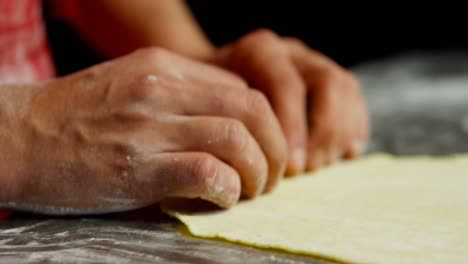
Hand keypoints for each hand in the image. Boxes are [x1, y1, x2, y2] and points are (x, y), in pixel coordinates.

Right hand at [4, 48, 286, 212]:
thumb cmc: (74, 116)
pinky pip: (208, 172)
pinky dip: (229, 189)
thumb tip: (228, 121)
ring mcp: (149, 126)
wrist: (15, 136)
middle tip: (274, 174)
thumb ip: (179, 96)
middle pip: (251, 109)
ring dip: (259, 171)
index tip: (264, 148)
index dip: (265, 122)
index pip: (241, 87)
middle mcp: (162, 89)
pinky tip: (225, 198)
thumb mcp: (130, 84)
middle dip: (276, 146)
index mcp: (164, 66)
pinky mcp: (137, 168)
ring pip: (238, 139)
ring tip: (254, 190)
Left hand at [208, 30, 369, 174]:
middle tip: (309, 169)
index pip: (287, 85)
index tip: (290, 167)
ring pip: (345, 88)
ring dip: (339, 132)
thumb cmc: (215, 106)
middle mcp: (291, 52)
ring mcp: (313, 62)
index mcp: (260, 52)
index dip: (293, 129)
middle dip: (322, 132)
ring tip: (322, 164)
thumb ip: (232, 126)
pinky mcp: (330, 78)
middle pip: (327, 82)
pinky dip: (354, 126)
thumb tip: (254, 163)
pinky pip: (354, 98)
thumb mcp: (212, 109)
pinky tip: (344, 152)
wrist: (220, 86)